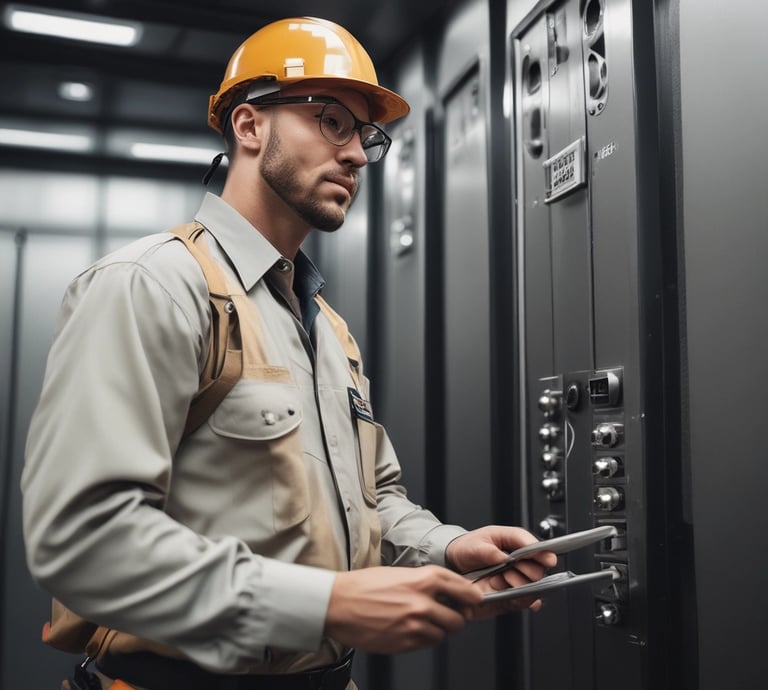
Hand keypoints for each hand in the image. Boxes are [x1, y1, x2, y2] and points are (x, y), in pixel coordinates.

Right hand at [324, 565, 482, 653]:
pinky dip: (423, 639)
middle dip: (455, 618)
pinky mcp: (405, 643)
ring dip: (438, 630)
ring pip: (444, 634)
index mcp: (425, 579)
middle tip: (445, 614)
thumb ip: (428, 582)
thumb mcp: (402, 573)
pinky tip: (408, 628)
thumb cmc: (365, 585)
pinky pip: (427, 644)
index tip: (472, 601)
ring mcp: (415, 625)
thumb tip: (450, 592)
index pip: (466, 590)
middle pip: (460, 618)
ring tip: (420, 621)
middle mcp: (424, 602)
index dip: (472, 598)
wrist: (339, 603)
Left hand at [445, 525, 557, 616]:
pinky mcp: (512, 594)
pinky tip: (516, 597)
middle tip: (512, 568)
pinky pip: (527, 601)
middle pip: (538, 568)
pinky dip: (525, 601)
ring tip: (504, 579)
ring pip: (534, 586)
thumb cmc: (467, 548)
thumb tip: (503, 557)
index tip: (547, 559)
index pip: (534, 545)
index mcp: (512, 541)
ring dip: (522, 585)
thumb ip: (488, 551)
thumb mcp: (473, 545)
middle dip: (529, 570)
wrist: (455, 564)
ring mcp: (517, 577)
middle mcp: (518, 560)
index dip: (543, 552)